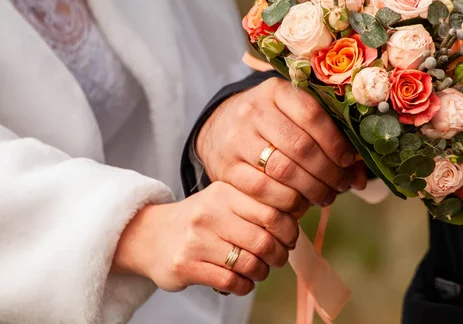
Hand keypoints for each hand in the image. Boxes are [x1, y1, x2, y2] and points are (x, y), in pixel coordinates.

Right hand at [112, 182, 298, 295]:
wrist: (150, 235)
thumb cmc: (199, 220)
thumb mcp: (224, 200)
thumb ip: (255, 205)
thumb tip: (296, 218)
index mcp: (224, 192)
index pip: (272, 211)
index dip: (289, 229)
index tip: (289, 238)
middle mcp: (210, 213)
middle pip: (264, 240)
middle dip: (278, 255)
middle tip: (278, 258)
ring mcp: (197, 240)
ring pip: (249, 264)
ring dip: (261, 272)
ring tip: (259, 270)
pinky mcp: (186, 265)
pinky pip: (230, 281)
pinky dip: (244, 285)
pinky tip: (242, 280)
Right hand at [196, 78, 366, 213]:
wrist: (219, 129)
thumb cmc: (270, 124)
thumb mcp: (293, 117)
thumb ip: (328, 138)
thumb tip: (360, 178)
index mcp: (275, 91)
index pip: (312, 114)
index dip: (335, 142)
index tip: (348, 160)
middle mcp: (253, 111)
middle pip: (300, 147)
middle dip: (328, 172)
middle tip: (340, 185)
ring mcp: (237, 139)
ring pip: (283, 171)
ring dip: (311, 190)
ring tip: (324, 196)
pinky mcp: (227, 167)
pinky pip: (262, 190)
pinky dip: (287, 202)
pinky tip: (299, 204)